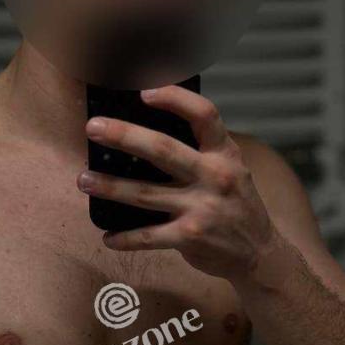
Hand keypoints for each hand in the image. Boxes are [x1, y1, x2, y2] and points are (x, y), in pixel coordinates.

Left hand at [78, 85, 272, 282]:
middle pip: (162, 149)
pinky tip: (108, 236)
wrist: (259, 252)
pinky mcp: (191, 237)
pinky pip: (148, 236)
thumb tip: (144, 138)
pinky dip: (125, 238)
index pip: (204, 114)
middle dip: (124, 136)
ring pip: (145, 194)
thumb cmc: (236, 206)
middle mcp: (214, 176)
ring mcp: (202, 208)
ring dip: (110, 186)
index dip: (174, 99)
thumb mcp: (231, 169)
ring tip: (84, 179)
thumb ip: (200, 153)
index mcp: (224, 153)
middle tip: (93, 128)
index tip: (144, 92)